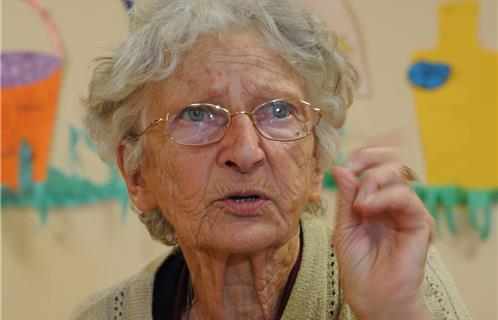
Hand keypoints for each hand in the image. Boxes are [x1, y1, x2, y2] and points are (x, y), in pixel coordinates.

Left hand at [331, 147, 433, 319]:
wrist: (371, 294)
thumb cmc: (357, 265)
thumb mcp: (344, 226)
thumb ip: (345, 197)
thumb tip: (340, 168)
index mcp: (373, 202)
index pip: (374, 169)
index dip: (365, 157)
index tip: (349, 160)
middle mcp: (391, 204)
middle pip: (387, 166)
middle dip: (367, 165)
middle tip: (352, 175)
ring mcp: (406, 211)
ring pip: (396, 176)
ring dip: (372, 182)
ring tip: (359, 205)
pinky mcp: (420, 221)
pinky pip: (406, 196)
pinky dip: (385, 196)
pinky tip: (368, 207)